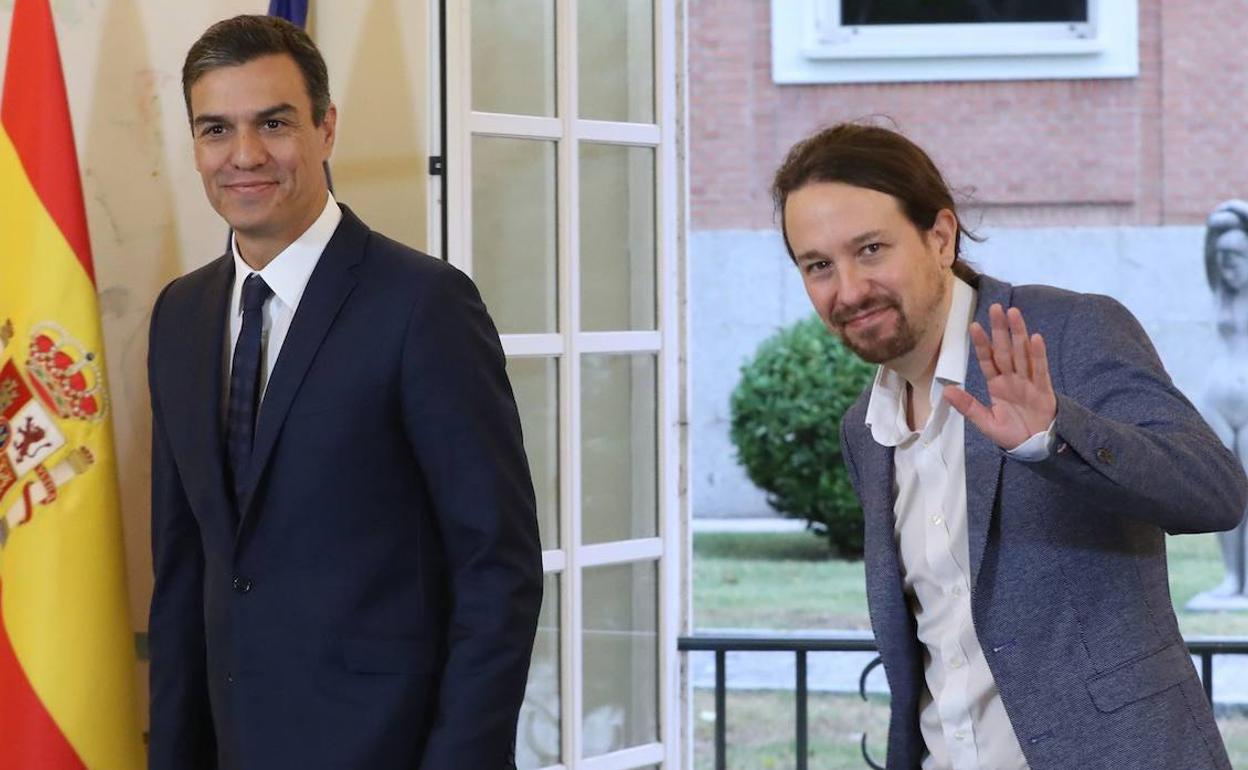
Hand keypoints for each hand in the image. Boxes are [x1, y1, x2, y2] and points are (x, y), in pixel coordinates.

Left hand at [943, 303, 1056, 449]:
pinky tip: (1035, 338)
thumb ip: (968, 406)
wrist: (1036, 448)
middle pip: (1005, 349)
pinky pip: (1040, 369)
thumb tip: (946, 391)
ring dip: (1018, 333)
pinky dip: (1038, 354)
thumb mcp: (985, 423)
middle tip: (996, 307)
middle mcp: (1012, 378)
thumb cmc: (1011, 434)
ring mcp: (1028, 381)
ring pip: (1022, 353)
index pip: (987, 360)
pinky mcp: (1044, 389)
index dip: (981, 344)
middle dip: (1000, 329)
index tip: (973, 326)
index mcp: (996, 385)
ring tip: (1014, 313)